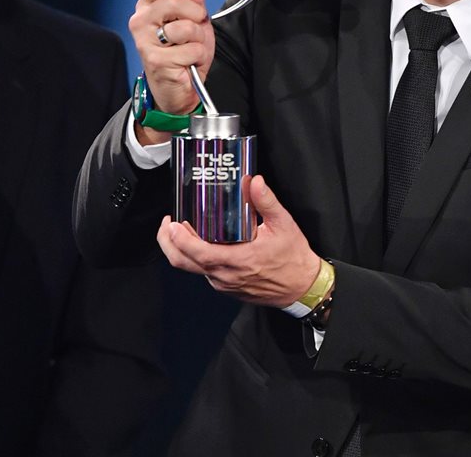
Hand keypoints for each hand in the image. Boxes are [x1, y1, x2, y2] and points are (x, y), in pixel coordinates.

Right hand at [128, 0, 214, 131]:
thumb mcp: (193, 19)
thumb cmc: (181, 54)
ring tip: (190, 49)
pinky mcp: (155, 60)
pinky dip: (197, 57)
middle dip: (196, 14)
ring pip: (185, 27)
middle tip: (196, 27)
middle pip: (174, 1)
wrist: (178, 89)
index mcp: (148, 6)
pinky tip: (187, 63)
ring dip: (198, 40)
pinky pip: (190, 49)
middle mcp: (141, 21)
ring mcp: (145, 41)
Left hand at [156, 175, 320, 307]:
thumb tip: (254, 182)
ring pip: (192, 268)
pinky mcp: (226, 287)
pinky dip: (197, 257)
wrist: (302, 287)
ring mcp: (224, 284)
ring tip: (183, 228)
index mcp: (237, 260)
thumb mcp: (284, 224)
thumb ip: (266, 202)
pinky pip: (204, 273)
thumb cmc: (293, 259)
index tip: (172, 224)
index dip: (179, 239)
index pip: (197, 253)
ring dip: (183, 249)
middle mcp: (225, 275)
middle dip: (168, 243)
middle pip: (183, 263)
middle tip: (169, 224)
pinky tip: (203, 242)